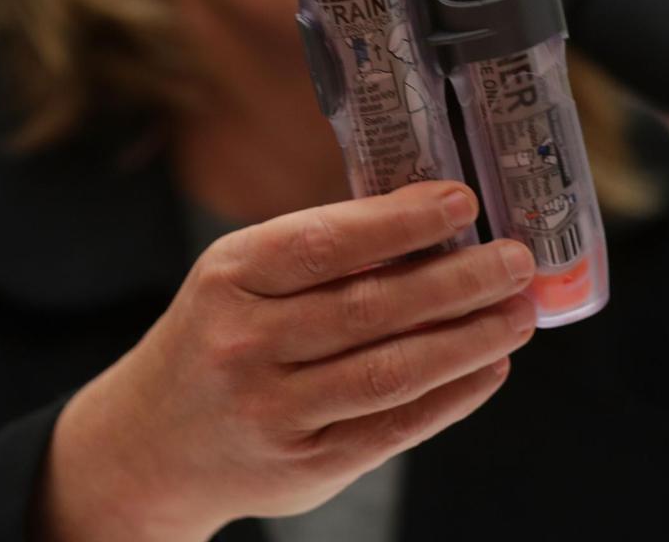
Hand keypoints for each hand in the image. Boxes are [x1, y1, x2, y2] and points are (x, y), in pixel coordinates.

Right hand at [35, 181, 535, 541]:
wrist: (150, 443)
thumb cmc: (213, 335)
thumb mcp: (239, 275)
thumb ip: (319, 253)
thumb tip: (424, 223)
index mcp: (230, 276)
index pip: (325, 242)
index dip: (400, 222)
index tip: (461, 203)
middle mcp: (247, 343)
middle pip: (370, 308)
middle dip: (456, 280)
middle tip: (514, 260)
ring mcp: (274, 411)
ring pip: (390, 370)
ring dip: (467, 339)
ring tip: (518, 312)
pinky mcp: (303, 465)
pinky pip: (391, 428)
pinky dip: (450, 396)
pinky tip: (488, 367)